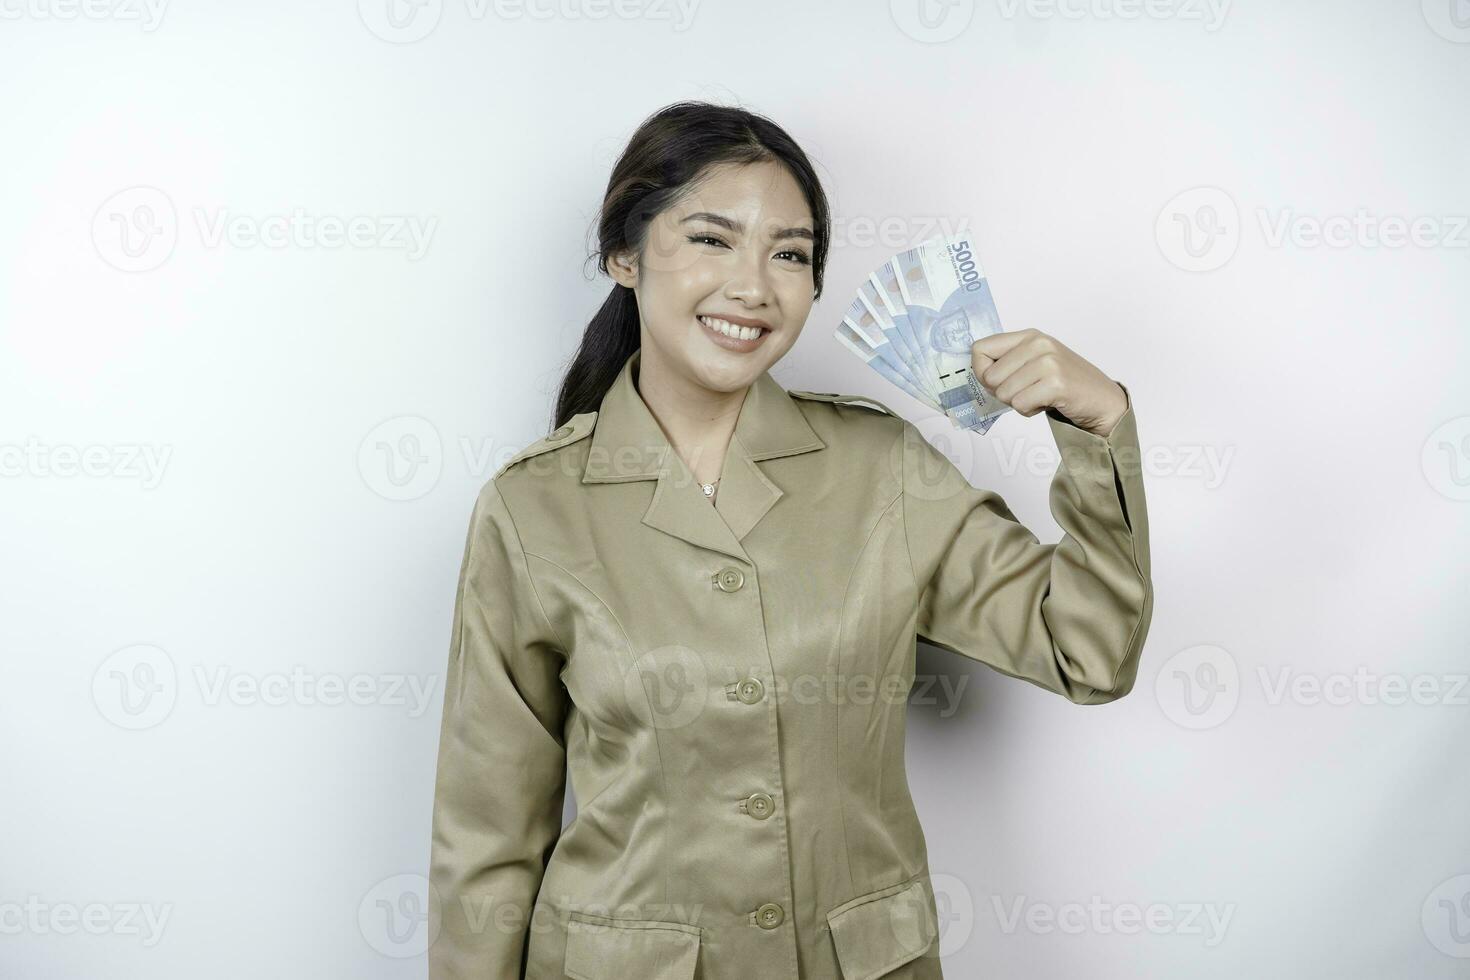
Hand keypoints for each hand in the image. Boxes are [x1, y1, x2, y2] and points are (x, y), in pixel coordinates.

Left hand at [971, 328, 1127, 437]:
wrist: (1101, 398)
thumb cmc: (1063, 383)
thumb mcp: (1034, 362)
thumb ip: (1007, 362)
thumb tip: (977, 374)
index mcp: (1029, 336)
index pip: (980, 348)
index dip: (980, 372)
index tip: (995, 382)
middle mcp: (1038, 344)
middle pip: (989, 376)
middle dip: (1002, 392)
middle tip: (1025, 392)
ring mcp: (1048, 362)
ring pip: (1004, 393)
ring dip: (1018, 403)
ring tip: (1038, 396)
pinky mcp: (1056, 383)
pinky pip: (1020, 404)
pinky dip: (1029, 411)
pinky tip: (1046, 403)